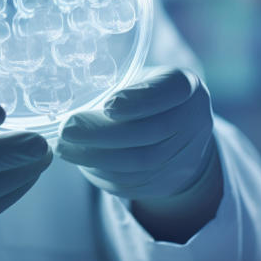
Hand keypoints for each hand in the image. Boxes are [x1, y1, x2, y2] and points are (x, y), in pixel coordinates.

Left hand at [56, 67, 216, 201]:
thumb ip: (116, 84)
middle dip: (103, 133)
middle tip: (67, 130)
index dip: (139, 100)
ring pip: (140, 164)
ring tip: (65, 148)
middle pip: (150, 133)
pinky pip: (135, 183)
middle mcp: (195, 120)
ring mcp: (187, 155)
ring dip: (97, 157)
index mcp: (186, 85)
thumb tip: (70, 99)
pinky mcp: (171, 181)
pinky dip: (104, 174)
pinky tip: (82, 163)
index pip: (170, 91)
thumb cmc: (143, 95)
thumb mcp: (136, 77)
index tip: (107, 104)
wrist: (174, 131)